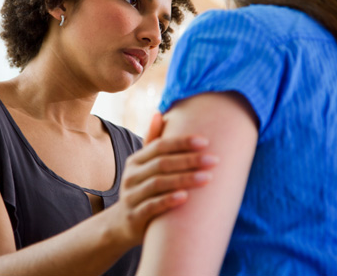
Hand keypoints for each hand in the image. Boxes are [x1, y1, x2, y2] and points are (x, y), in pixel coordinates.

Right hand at [107, 114, 217, 246]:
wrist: (123, 224)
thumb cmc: (142, 189)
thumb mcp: (143, 166)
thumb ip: (152, 142)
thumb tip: (159, 113)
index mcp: (135, 160)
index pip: (159, 146)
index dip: (181, 142)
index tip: (205, 141)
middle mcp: (131, 175)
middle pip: (161, 164)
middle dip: (189, 160)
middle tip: (214, 160)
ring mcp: (131, 196)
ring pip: (158, 184)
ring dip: (184, 179)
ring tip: (207, 178)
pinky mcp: (135, 216)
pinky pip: (151, 206)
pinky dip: (168, 201)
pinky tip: (185, 198)